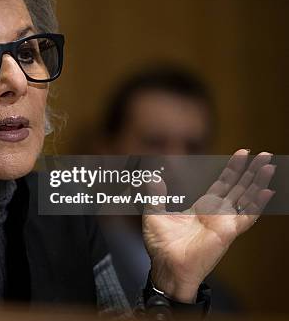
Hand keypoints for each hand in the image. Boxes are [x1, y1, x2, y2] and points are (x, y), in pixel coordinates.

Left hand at [142, 149, 275, 302]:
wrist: (166, 266)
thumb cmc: (161, 245)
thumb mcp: (154, 213)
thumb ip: (155, 195)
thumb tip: (151, 177)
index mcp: (203, 208)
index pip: (223, 183)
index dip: (233, 168)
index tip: (243, 153)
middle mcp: (217, 214)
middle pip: (239, 187)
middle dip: (252, 171)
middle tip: (265, 154)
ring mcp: (224, 222)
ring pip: (247, 198)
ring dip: (259, 182)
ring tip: (269, 166)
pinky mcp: (228, 232)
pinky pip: (246, 217)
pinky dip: (257, 204)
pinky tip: (267, 191)